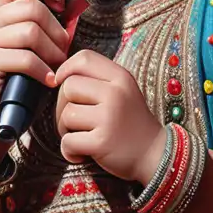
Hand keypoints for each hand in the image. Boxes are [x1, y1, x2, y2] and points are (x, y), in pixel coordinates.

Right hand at [0, 0, 86, 139]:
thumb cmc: (18, 79)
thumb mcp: (38, 48)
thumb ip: (57, 24)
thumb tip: (81, 2)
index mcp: (0, 10)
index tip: (61, 2)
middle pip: (32, 8)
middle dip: (56, 31)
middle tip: (64, 51)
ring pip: (29, 32)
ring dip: (52, 52)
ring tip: (57, 67)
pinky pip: (24, 58)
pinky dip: (43, 70)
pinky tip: (49, 81)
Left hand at [53, 49, 166, 182]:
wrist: (154, 154)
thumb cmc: (130, 122)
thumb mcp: (122, 91)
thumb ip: (97, 79)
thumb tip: (58, 76)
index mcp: (121, 77)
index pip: (84, 58)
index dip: (65, 69)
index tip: (61, 83)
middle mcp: (116, 93)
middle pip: (68, 86)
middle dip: (63, 105)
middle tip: (75, 121)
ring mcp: (109, 117)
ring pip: (66, 114)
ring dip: (66, 130)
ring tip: (83, 136)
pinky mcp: (102, 142)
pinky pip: (68, 141)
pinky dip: (69, 151)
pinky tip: (82, 153)